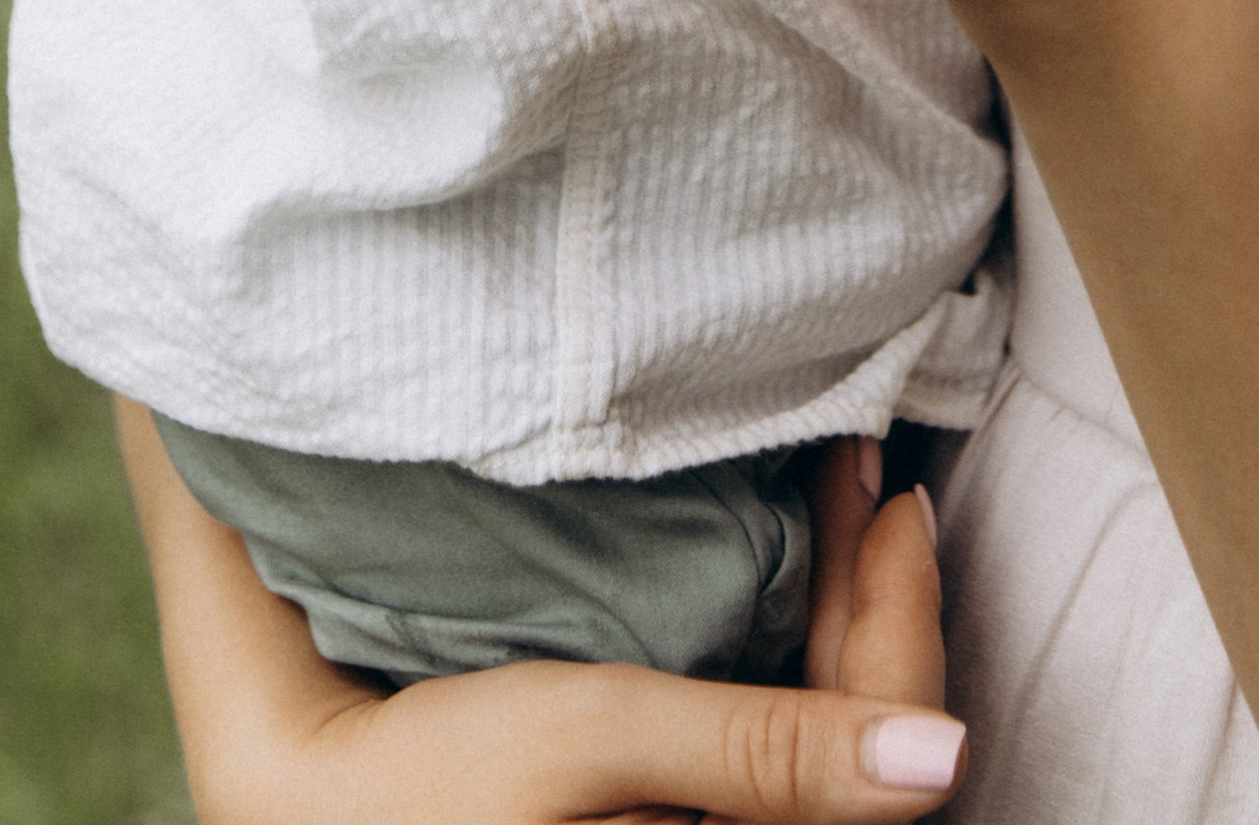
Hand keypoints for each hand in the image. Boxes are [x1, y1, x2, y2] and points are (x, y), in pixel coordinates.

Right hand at [117, 405, 963, 824]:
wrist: (315, 805)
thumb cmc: (447, 780)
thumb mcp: (606, 738)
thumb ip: (771, 755)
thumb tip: (943, 762)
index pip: (887, 753)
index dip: (903, 622)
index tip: (893, 491)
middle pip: (864, 738)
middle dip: (874, 597)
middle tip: (868, 468)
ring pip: (824, 733)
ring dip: (839, 611)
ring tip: (839, 497)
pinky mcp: (671, 814)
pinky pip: (775, 740)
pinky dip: (794, 644)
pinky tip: (787, 567)